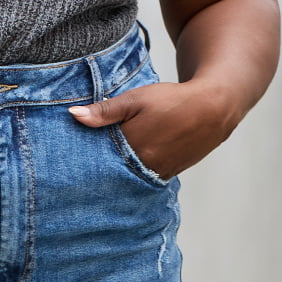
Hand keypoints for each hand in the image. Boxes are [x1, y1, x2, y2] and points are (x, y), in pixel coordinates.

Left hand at [68, 78, 238, 180]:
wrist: (213, 109)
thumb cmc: (172, 100)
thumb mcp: (136, 99)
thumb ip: (105, 111)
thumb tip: (73, 116)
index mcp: (134, 147)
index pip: (99, 162)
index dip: (84, 164)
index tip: (69, 167)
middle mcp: (145, 167)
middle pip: (112, 176)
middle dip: (97, 176)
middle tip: (76, 180)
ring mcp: (157, 174)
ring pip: (127, 182)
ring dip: (115, 179)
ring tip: (97, 180)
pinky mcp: (166, 177)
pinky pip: (142, 182)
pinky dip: (131, 179)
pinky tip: (122, 175)